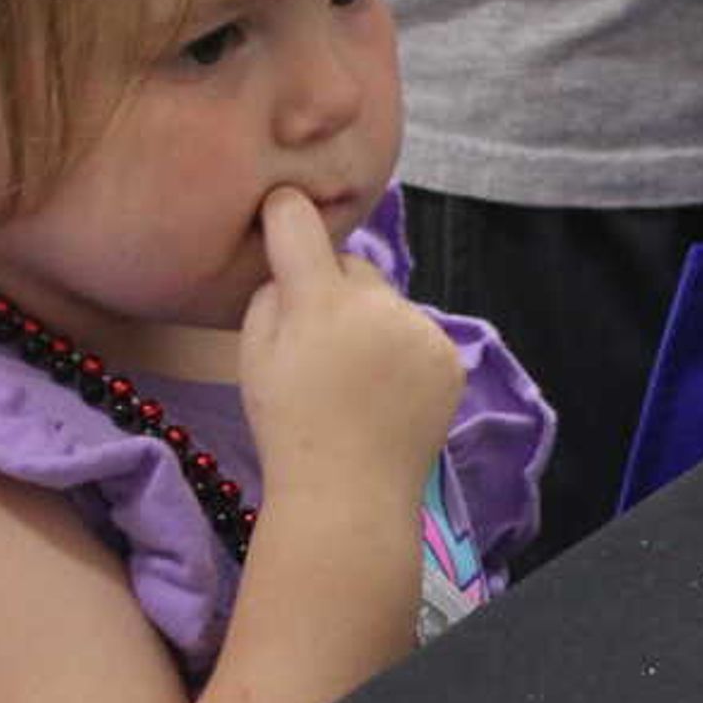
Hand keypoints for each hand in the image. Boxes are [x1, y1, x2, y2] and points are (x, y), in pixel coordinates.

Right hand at [238, 188, 461, 508]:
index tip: (281, 208)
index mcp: (321, 301)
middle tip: (318, 344)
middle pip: (351, 267)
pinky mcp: (450, 356)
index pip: (299, 220)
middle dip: (333, 291)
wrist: (348, 494)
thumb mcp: (252, 355)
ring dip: (371, 324)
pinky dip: (403, 352)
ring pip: (387, 303)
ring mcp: (422, 330)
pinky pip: (417, 335)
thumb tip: (293, 263)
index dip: (286, 211)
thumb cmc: (286, 426)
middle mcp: (379, 304)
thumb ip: (270, 295)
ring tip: (356, 379)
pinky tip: (386, 393)